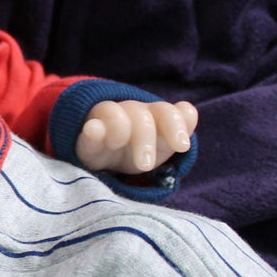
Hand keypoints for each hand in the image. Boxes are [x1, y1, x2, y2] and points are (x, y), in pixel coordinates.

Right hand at [75, 100, 197, 174]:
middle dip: (145, 140)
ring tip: (117, 145)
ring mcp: (107, 122)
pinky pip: (89, 129)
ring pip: (114, 114)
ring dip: (119, 128)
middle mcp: (131, 113)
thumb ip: (177, 132)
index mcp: (153, 116)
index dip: (175, 126)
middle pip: (141, 117)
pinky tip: (93, 130)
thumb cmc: (140, 149)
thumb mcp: (162, 145)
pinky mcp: (87, 136)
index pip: (166, 113)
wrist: (106, 154)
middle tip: (145, 165)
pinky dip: (93, 129)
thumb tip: (189, 111)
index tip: (182, 146)